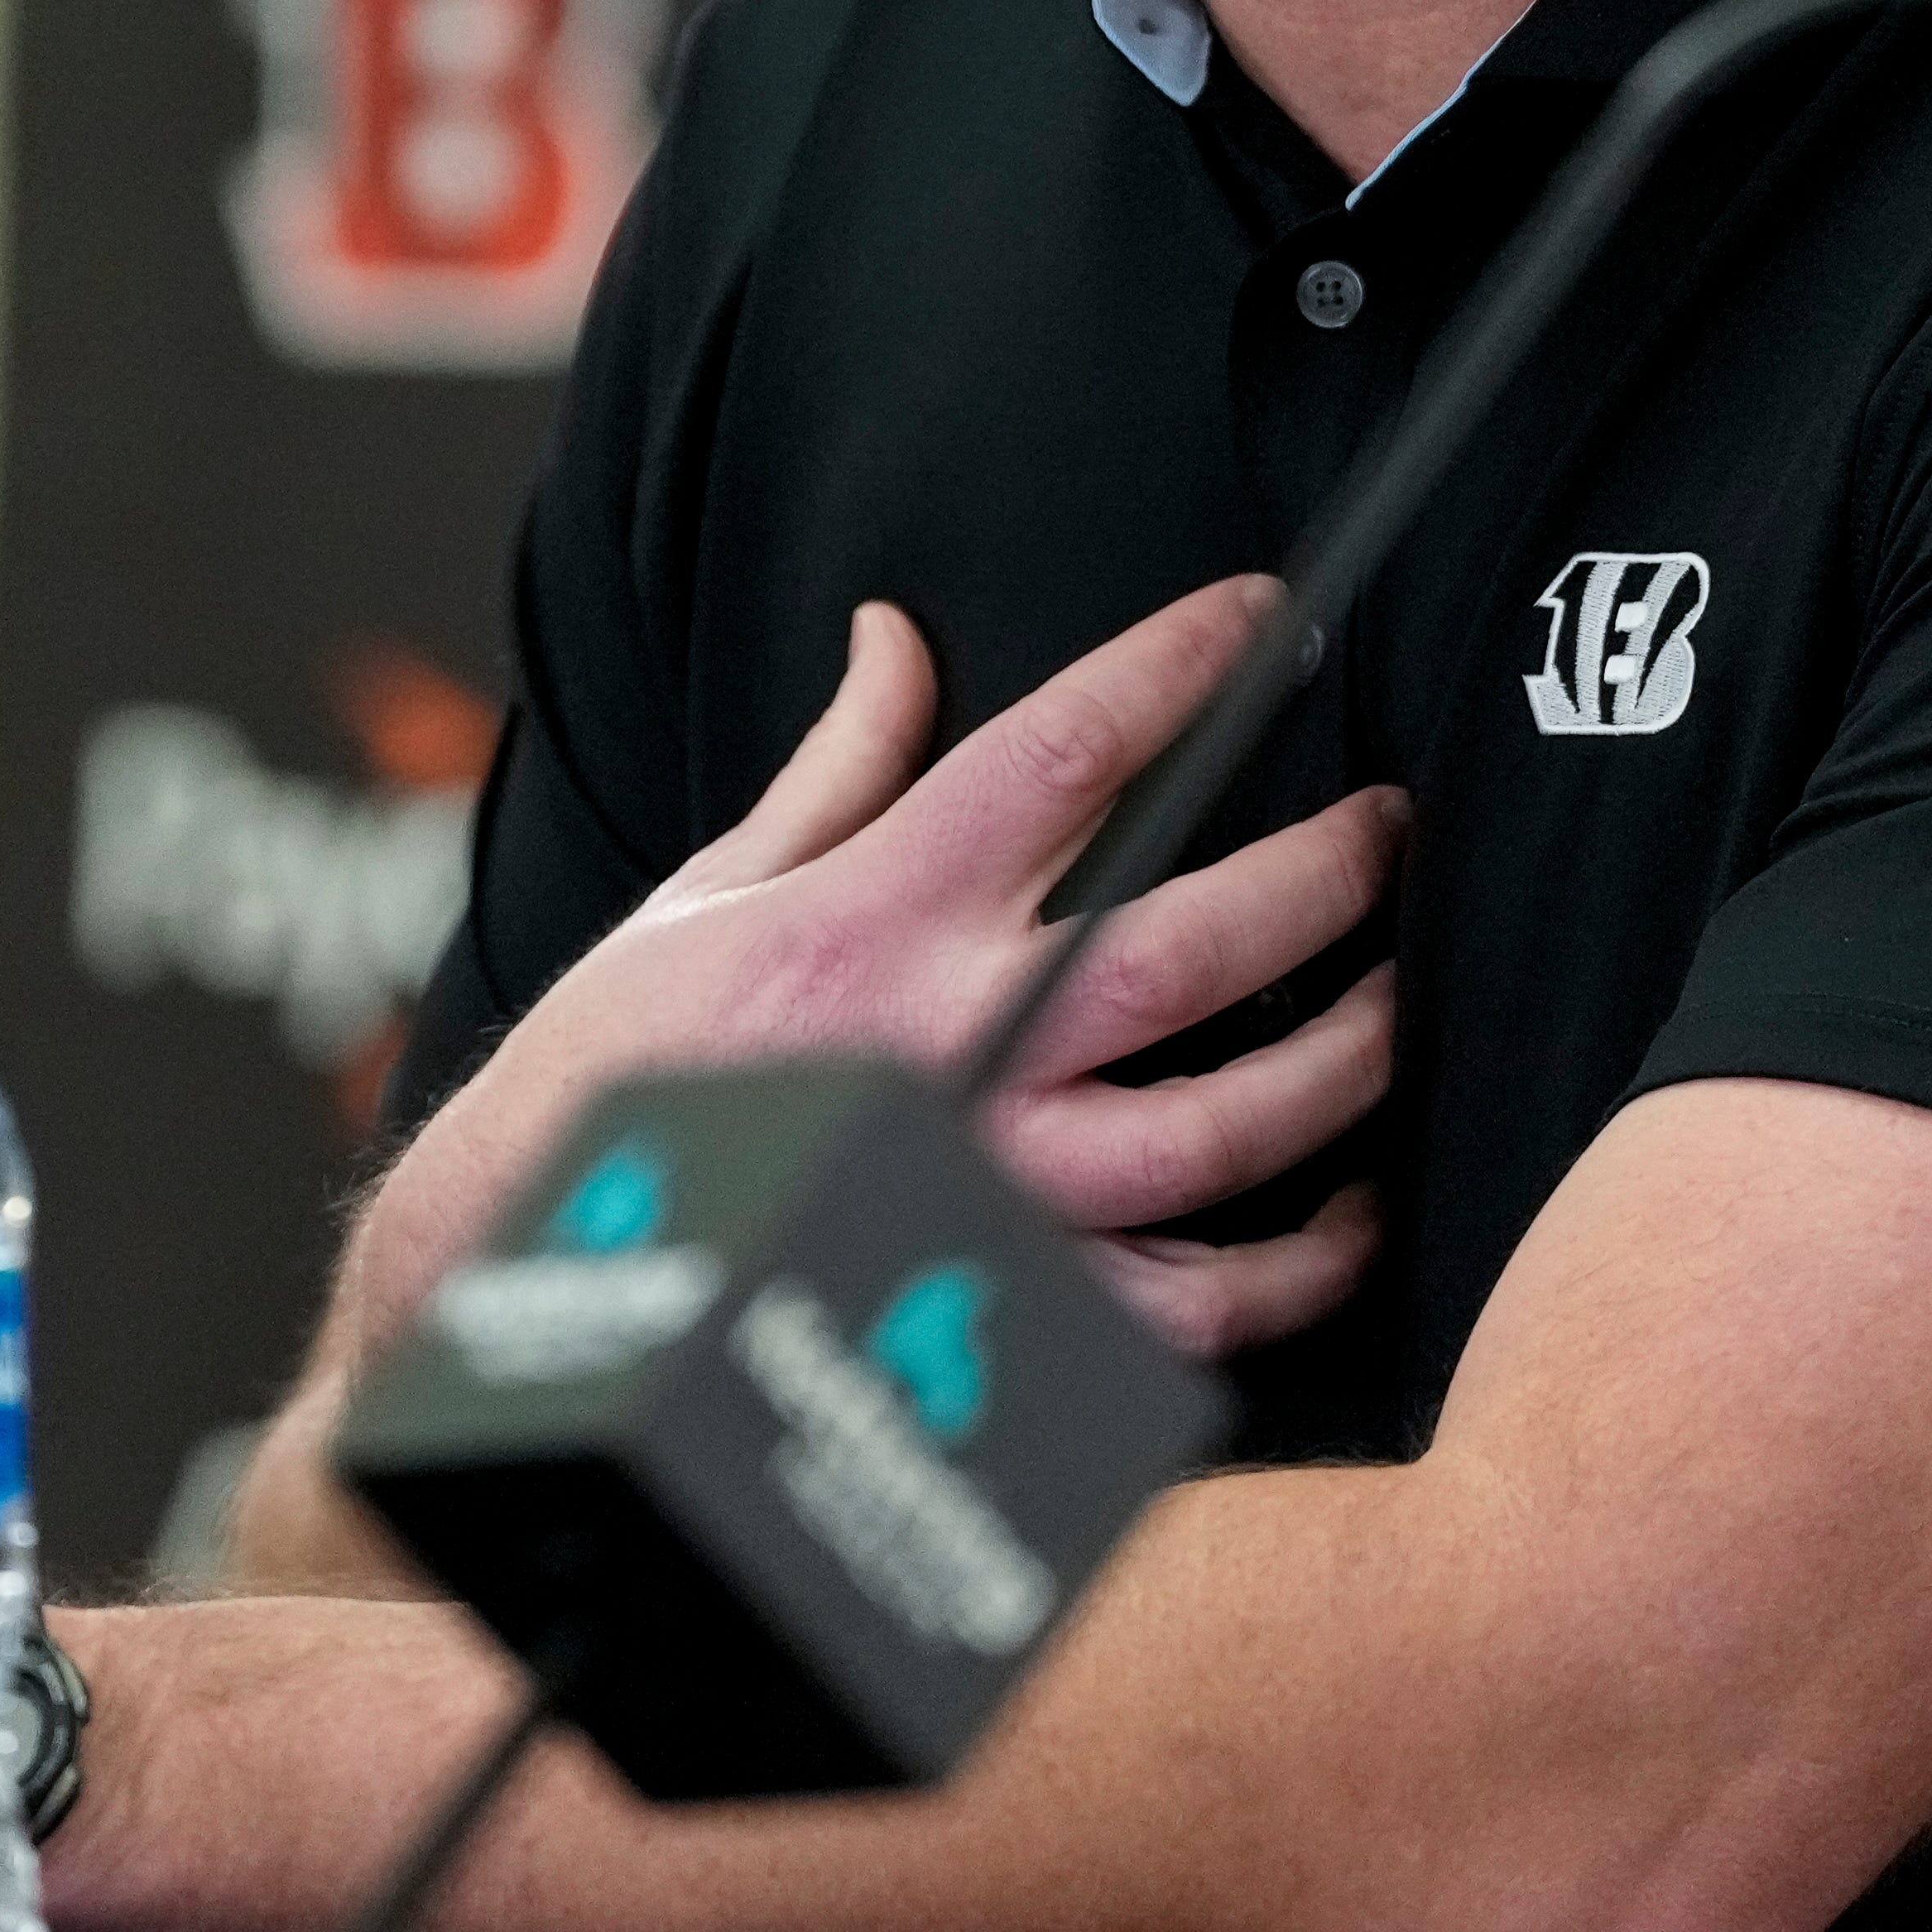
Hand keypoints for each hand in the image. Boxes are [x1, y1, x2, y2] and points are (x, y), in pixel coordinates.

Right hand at [353, 579, 1399, 1370]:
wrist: (533, 1274)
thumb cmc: (628, 1072)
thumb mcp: (713, 888)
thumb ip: (839, 768)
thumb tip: (896, 635)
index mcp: (876, 916)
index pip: (1066, 751)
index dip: (1181, 666)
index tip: (1263, 620)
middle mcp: (951, 1044)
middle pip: (1197, 939)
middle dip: (1326, 871)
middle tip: (1391, 829)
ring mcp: (996, 1188)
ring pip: (1233, 1124)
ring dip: (1346, 1057)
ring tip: (1398, 1001)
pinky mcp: (1019, 1311)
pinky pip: (1206, 1300)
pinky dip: (1298, 1262)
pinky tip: (1348, 1211)